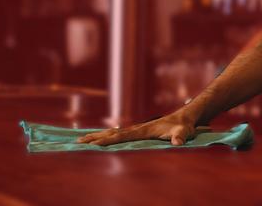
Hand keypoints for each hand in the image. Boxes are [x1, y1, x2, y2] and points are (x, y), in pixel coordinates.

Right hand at [76, 110, 201, 146]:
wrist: (184, 118)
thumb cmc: (183, 127)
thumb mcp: (183, 133)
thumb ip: (180, 137)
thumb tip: (178, 142)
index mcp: (143, 130)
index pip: (121, 136)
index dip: (107, 140)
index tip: (93, 144)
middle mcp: (136, 128)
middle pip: (111, 133)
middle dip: (94, 137)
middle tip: (77, 141)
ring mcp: (136, 129)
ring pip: (112, 132)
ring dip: (96, 135)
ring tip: (80, 139)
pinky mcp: (137, 132)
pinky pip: (117, 135)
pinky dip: (105, 136)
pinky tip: (98, 138)